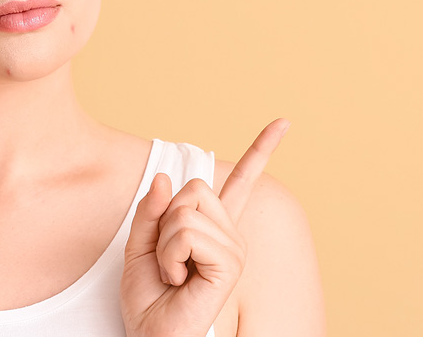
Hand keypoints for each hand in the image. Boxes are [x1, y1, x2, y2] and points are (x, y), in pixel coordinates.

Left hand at [120, 118, 290, 336]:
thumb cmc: (149, 300)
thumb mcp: (138, 247)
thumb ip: (151, 211)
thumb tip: (165, 178)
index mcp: (212, 227)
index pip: (241, 183)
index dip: (261, 150)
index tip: (284, 122)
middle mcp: (229, 234)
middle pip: (193, 188)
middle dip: (164, 221)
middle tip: (168, 260)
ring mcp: (234, 248)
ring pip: (184, 212)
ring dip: (164, 245)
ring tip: (173, 274)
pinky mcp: (230, 262)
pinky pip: (187, 233)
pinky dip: (170, 256)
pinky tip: (180, 280)